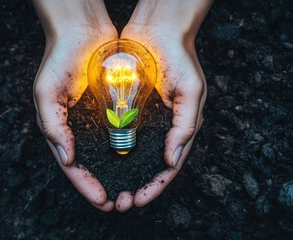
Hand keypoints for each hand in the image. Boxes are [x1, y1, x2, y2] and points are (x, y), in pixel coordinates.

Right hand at [33, 0, 117, 210]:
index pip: (72, 167)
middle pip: (91, 166)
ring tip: (132, 190)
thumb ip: (53, 126)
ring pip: (107, 156)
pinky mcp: (113, 110)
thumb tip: (68, 159)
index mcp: (61, 129)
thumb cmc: (60, 59)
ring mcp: (96, 121)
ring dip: (118, 175)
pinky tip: (139, 163)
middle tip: (120, 203)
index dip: (86, 186)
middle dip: (103, 187)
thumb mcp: (46, 92)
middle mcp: (79, 129)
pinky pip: (121, 135)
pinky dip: (128, 152)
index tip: (102, 201)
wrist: (83, 31)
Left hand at [115, 0, 212, 211]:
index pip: (168, 166)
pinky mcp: (126, 109)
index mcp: (179, 128)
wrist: (156, 30)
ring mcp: (143, 120)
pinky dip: (112, 153)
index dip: (155, 186)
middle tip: (120, 202)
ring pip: (132, 155)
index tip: (139, 200)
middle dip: (136, 187)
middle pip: (148, 166)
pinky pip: (119, 135)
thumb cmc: (179, 57)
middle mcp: (160, 128)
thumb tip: (172, 160)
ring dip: (121, 175)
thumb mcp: (191, 91)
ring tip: (108, 191)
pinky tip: (100, 164)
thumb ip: (185, 126)